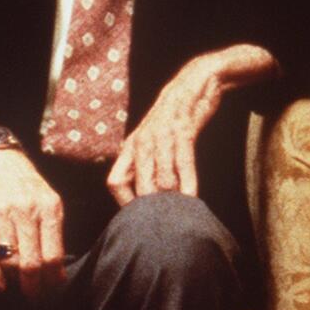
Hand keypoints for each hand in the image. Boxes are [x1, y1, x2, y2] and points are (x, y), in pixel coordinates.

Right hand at [0, 146, 64, 294]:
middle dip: (34, 286)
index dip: (53, 279)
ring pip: (9, 259)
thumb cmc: (22, 181)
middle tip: (34, 298)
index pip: (54, 253)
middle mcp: (26, 209)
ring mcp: (1, 212)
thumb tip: (57, 266)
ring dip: (14, 281)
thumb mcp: (46, 197)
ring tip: (17, 291)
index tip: (52, 291)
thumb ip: (53, 227)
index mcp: (49, 206)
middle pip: (32, 261)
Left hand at [107, 45, 275, 205]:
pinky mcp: (182, 130)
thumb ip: (145, 165)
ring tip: (179, 215)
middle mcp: (141, 143)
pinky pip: (183, 161)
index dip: (125, 203)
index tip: (139, 217)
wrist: (194, 84)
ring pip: (161, 176)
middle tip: (162, 225)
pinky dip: (187, 181)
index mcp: (131, 147)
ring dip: (171, 199)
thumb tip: (143, 197)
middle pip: (138, 184)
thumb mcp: (152, 140)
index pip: (115, 182)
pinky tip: (192, 197)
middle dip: (149, 207)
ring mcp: (161, 136)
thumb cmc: (173, 119)